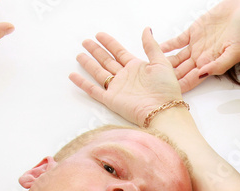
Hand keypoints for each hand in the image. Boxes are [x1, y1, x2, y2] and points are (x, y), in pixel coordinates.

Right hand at [71, 29, 186, 128]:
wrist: (163, 111)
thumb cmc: (166, 89)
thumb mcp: (161, 62)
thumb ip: (151, 46)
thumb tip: (146, 29)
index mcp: (137, 68)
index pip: (119, 52)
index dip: (109, 43)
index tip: (99, 35)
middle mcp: (126, 77)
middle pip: (107, 61)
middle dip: (96, 51)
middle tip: (86, 42)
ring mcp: (118, 89)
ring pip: (99, 73)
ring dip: (89, 64)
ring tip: (79, 55)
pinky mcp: (112, 100)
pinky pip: (94, 90)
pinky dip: (83, 83)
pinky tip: (73, 75)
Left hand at [160, 0, 239, 91]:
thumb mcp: (235, 52)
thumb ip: (219, 65)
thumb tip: (202, 74)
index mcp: (211, 64)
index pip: (192, 79)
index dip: (181, 85)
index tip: (168, 93)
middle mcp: (202, 57)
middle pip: (181, 71)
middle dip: (168, 78)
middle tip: (153, 85)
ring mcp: (196, 45)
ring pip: (177, 58)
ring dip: (165, 63)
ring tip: (151, 69)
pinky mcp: (193, 32)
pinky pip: (177, 41)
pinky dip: (168, 45)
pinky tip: (158, 48)